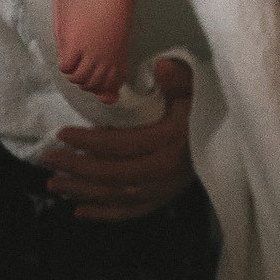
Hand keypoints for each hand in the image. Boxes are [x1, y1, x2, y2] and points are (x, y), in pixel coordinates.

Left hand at [41, 56, 195, 220]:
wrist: (230, 143)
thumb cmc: (206, 115)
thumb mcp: (195, 95)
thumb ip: (179, 82)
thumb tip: (162, 65)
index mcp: (170, 143)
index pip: (120, 146)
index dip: (89, 141)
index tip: (62, 134)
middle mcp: (164, 172)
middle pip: (112, 174)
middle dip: (77, 168)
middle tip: (49, 159)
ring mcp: (163, 190)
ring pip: (116, 195)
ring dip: (82, 191)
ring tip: (54, 184)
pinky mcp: (163, 201)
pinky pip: (130, 212)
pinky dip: (104, 213)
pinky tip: (79, 211)